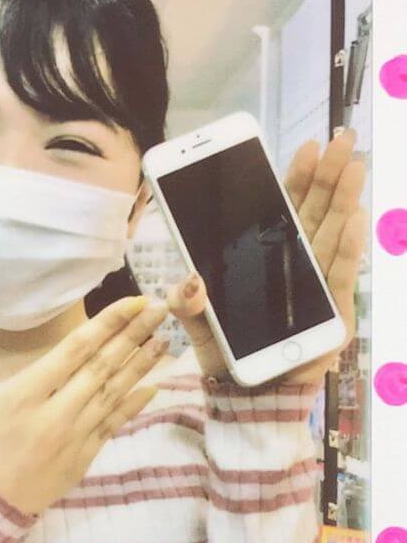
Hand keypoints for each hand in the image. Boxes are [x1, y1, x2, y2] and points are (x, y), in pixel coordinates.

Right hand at [0, 297, 167, 514]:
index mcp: (24, 393)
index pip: (74, 349)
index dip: (106, 323)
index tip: (133, 303)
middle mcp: (55, 413)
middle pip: (102, 367)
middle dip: (133, 335)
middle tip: (160, 310)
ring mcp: (72, 439)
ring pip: (113, 395)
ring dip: (140, 366)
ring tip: (163, 340)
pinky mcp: (81, 461)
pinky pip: (112, 427)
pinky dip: (132, 406)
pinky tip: (152, 388)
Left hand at [167, 129, 367, 386]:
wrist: (248, 403)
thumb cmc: (226, 359)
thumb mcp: (197, 327)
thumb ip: (188, 304)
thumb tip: (188, 279)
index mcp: (266, 263)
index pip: (283, 213)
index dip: (296, 180)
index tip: (304, 147)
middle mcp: (294, 271)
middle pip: (314, 215)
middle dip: (328, 176)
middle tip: (342, 138)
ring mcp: (316, 291)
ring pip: (332, 237)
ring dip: (344, 200)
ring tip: (353, 165)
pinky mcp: (331, 317)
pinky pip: (340, 277)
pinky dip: (348, 248)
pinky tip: (355, 217)